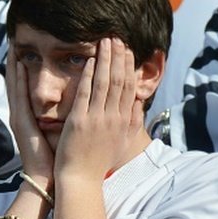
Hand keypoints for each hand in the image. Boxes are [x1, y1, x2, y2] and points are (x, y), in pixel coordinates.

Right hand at [6, 48, 53, 186]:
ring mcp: (18, 118)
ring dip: (14, 65)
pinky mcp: (21, 123)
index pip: (25, 86)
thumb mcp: (60, 131)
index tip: (25, 50)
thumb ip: (63, 115)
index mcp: (30, 116)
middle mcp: (21, 114)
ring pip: (15, 85)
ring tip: (13, 47)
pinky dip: (20, 80)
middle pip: (16, 81)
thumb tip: (78, 102)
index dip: (24, 68)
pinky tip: (22, 66)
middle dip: (14, 61)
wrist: (48, 179)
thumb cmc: (58, 158)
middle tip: (13, 41)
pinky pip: (20, 96)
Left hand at [54, 38, 139, 181]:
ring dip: (105, 60)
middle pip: (119, 81)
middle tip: (117, 38)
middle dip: (119, 57)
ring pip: (104, 83)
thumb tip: (137, 103)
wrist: (81, 180)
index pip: (129, 88)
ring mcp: (97, 118)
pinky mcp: (80, 121)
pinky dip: (88, 76)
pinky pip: (85, 94)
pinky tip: (89, 61)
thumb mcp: (121, 142)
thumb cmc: (98, 163)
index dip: (129, 67)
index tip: (127, 50)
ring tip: (105, 41)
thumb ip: (130, 121)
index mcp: (122, 121)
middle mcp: (113, 117)